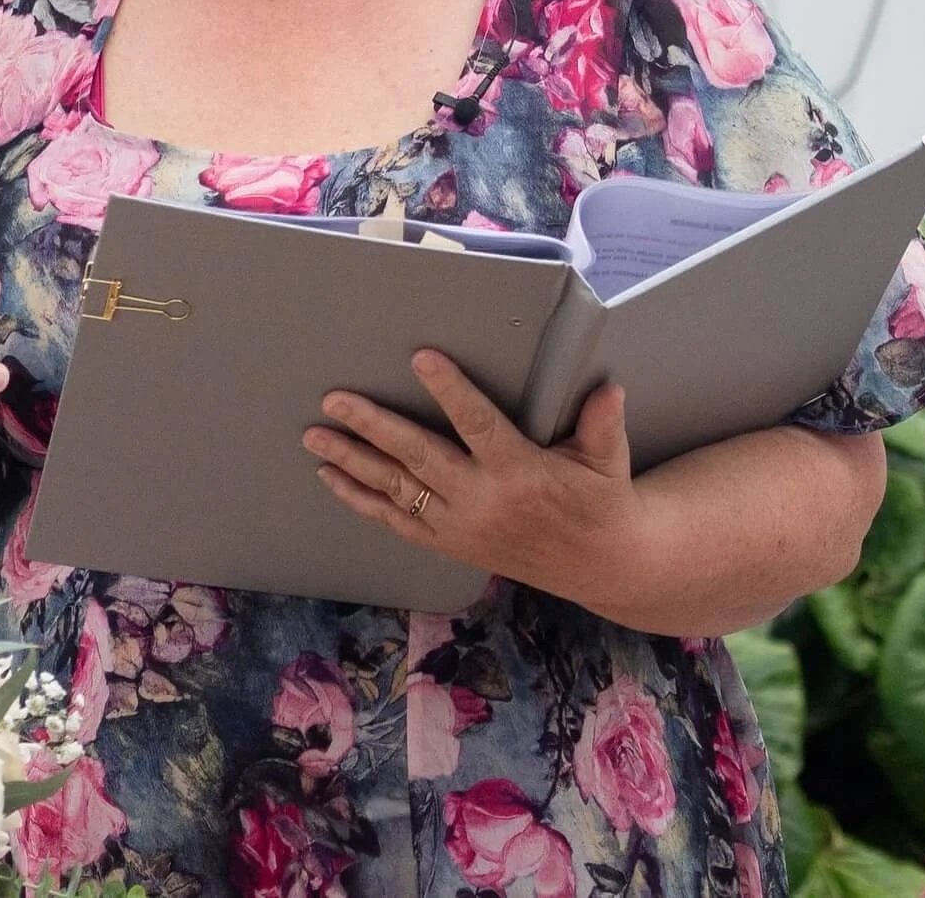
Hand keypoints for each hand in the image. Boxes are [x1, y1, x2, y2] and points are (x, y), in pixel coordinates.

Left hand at [302, 351, 641, 603]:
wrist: (600, 566)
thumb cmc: (602, 499)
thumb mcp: (608, 461)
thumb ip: (602, 423)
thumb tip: (609, 389)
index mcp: (520, 471)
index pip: (477, 424)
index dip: (449, 390)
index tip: (421, 358)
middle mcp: (482, 500)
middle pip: (417, 457)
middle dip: (372, 427)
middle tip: (335, 399)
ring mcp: (460, 526)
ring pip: (396, 489)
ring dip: (352, 462)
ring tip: (315, 436)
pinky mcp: (450, 543)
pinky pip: (396, 522)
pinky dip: (361, 500)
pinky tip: (331, 477)